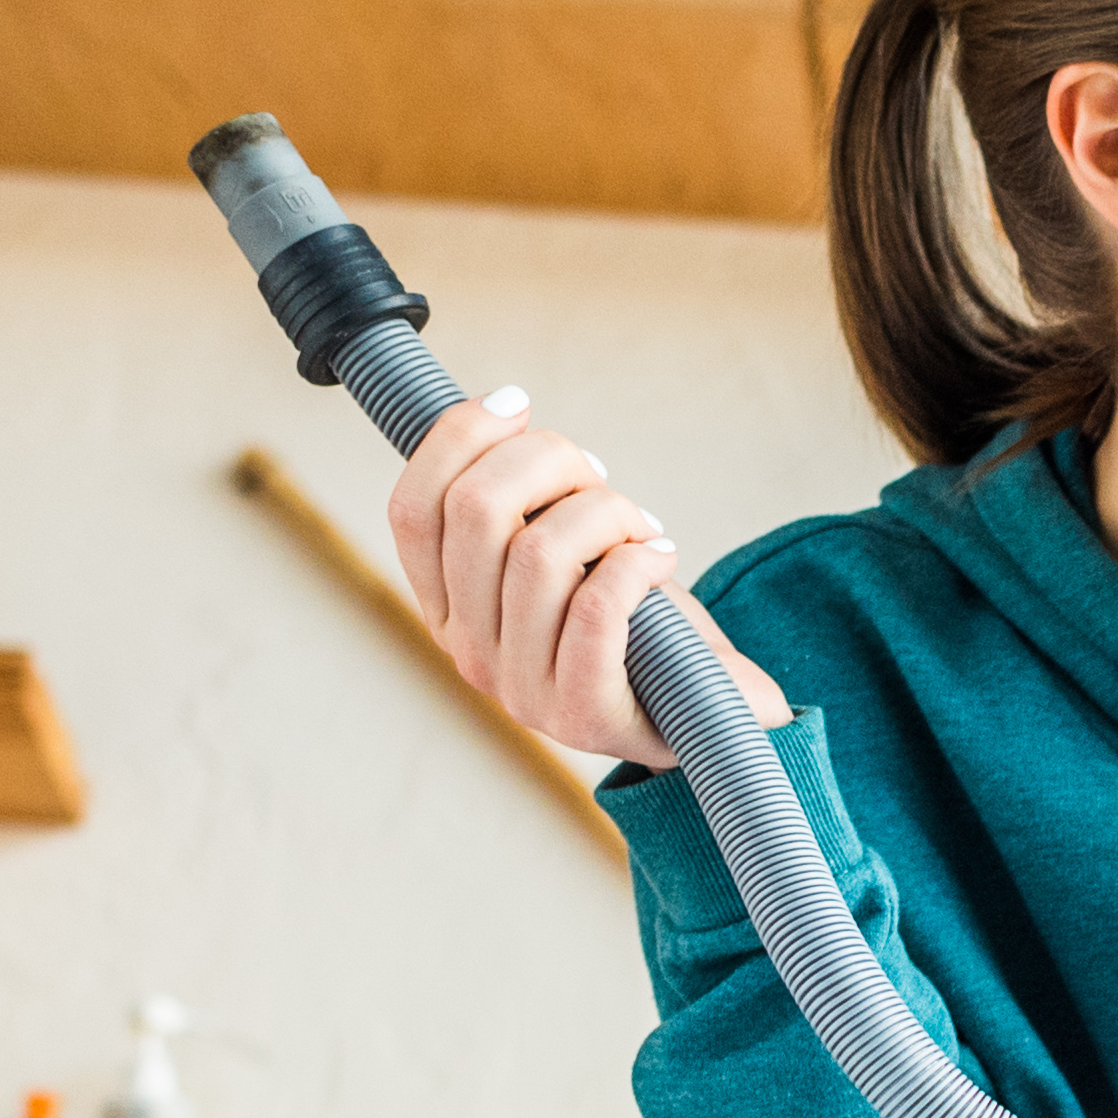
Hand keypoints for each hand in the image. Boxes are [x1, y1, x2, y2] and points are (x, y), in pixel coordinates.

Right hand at [386, 388, 778, 769]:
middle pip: (476, 513)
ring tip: (641, 527)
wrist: (705, 710)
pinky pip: (594, 609)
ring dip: (606, 513)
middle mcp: (470, 652)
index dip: (457, 438)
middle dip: (549, 461)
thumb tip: (505, 410)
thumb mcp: (565, 552)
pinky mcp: (583, 714)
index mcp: (448, 608)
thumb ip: (523, 502)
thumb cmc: (635, 618)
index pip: (412, 509)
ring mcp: (522, 690)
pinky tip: (662, 557)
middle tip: (599, 475)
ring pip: (539, 553)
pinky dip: (637, 563)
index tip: (516, 402)